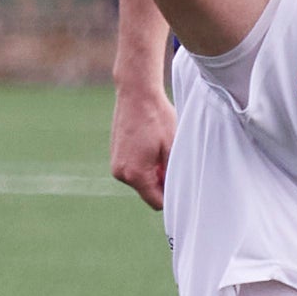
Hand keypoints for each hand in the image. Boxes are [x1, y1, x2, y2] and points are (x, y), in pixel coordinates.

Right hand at [110, 88, 174, 211]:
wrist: (136, 93)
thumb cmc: (157, 118)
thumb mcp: (172, 148)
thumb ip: (172, 174)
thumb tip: (176, 190)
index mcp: (136, 175)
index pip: (156, 202)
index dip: (171, 196)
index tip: (181, 183)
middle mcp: (121, 173)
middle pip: (147, 192)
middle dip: (161, 182)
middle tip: (171, 159)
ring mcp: (115, 164)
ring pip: (140, 180)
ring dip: (152, 172)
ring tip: (160, 149)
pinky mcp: (115, 155)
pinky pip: (132, 169)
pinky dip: (143, 164)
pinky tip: (150, 145)